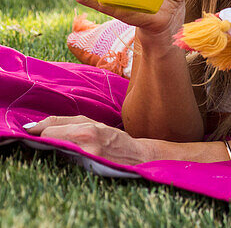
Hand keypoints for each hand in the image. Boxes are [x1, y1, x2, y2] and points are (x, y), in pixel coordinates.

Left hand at [23, 116, 154, 164]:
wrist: (136, 156)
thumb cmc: (112, 137)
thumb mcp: (91, 122)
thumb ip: (61, 122)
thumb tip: (30, 128)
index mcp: (85, 130)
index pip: (47, 132)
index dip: (41, 133)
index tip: (38, 135)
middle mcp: (84, 146)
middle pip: (48, 144)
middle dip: (46, 143)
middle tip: (52, 145)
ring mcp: (86, 162)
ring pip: (54, 156)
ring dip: (54, 153)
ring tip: (66, 153)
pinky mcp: (87, 173)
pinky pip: (63, 167)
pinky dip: (62, 163)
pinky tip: (71, 162)